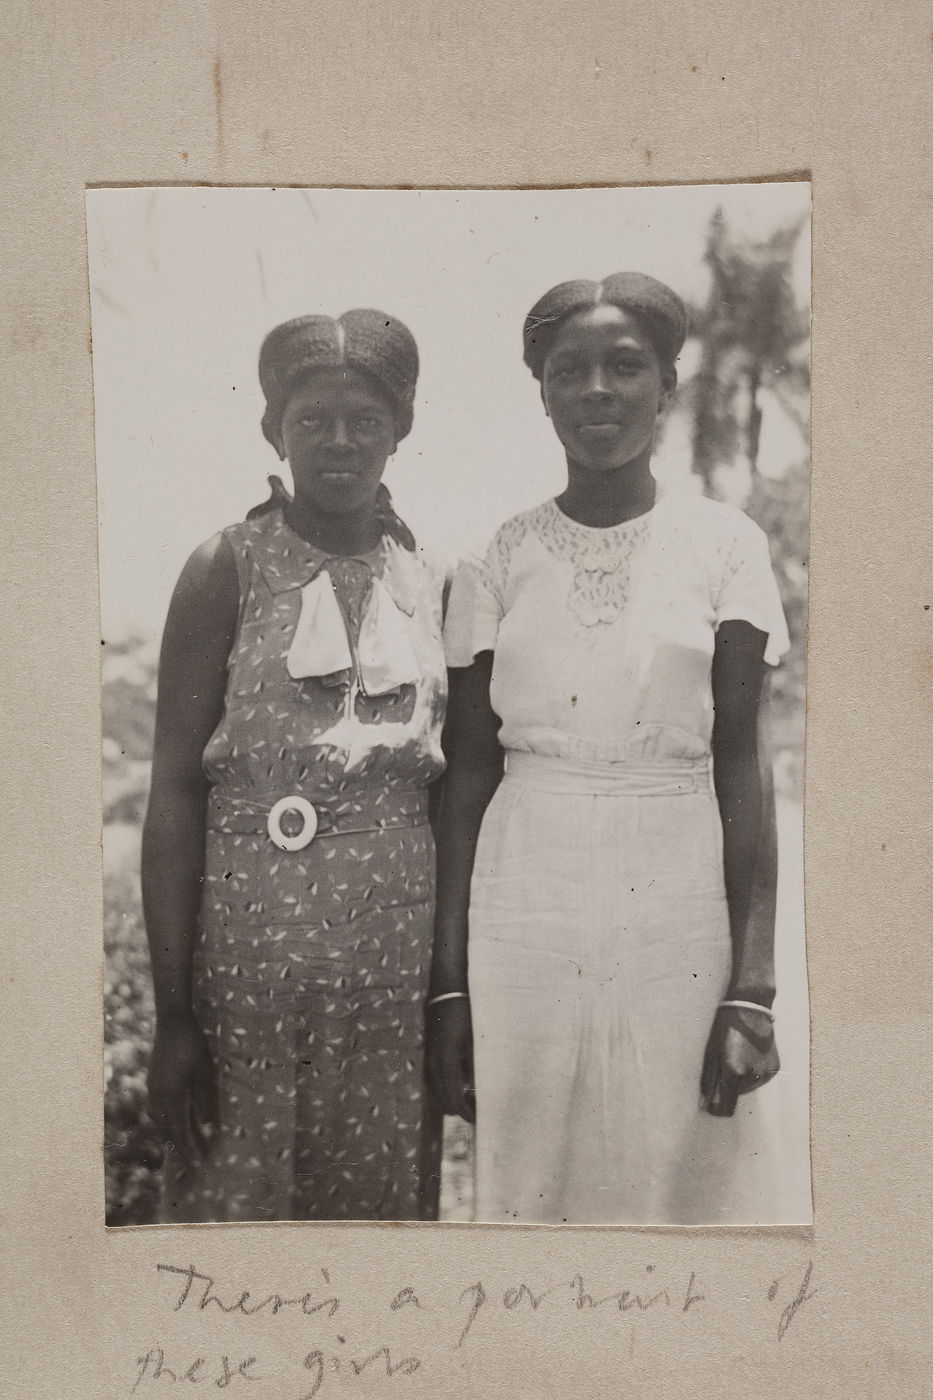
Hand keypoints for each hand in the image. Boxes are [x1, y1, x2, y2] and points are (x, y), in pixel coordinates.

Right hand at [148, 1009, 217, 1161]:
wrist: (172, 1021)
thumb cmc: (193, 1045)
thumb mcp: (204, 1073)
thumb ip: (204, 1101)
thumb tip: (207, 1127)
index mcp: (171, 1096)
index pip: (180, 1130)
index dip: (189, 1147)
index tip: (199, 1163)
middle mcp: (157, 1095)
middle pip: (166, 1129)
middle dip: (178, 1145)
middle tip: (191, 1159)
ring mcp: (152, 1087)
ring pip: (158, 1119)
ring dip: (170, 1133)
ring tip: (181, 1144)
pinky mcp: (152, 1080)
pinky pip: (156, 1107)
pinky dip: (164, 1119)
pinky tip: (172, 1119)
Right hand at [426, 998, 474, 1122]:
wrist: (446, 993)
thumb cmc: (464, 1014)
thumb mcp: (474, 1040)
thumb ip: (475, 1066)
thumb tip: (478, 1089)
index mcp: (446, 1062)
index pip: (453, 1099)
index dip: (466, 1113)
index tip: (480, 1119)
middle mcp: (434, 1064)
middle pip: (443, 1102)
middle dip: (460, 1108)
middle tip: (479, 1105)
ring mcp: (429, 1060)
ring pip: (438, 1093)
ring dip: (454, 1098)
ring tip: (474, 1093)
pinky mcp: (430, 1055)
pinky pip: (436, 1081)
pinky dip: (448, 1087)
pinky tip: (465, 1079)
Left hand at [700, 1004, 779, 1116]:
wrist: (749, 1008)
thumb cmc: (724, 1028)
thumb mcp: (711, 1053)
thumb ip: (708, 1080)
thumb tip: (705, 1102)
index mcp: (734, 1072)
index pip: (727, 1107)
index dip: (717, 1109)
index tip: (711, 1104)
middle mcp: (753, 1076)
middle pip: (737, 1095)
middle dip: (729, 1086)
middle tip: (724, 1064)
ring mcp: (766, 1072)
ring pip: (749, 1087)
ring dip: (741, 1078)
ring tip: (737, 1055)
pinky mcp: (775, 1067)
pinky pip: (760, 1077)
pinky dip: (753, 1071)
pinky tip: (749, 1053)